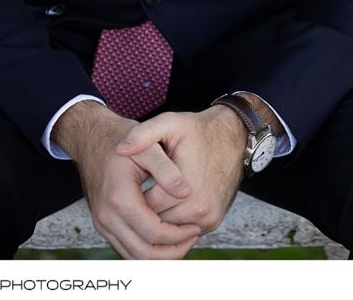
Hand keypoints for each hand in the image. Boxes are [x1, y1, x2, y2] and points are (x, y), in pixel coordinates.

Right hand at [52, 102, 200, 258]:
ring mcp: (102, 223)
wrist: (92, 137)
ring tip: (183, 239)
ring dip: (160, 255)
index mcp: (119, 197)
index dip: (178, 235)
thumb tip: (186, 193)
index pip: (154, 233)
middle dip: (172, 251)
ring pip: (134, 256)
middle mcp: (106, 216)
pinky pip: (126, 249)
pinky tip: (165, 237)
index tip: (195, 227)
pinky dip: (147, 249)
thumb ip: (167, 169)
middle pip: (143, 253)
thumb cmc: (121, 138)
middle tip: (192, 237)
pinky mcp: (103, 224)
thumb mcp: (147, 146)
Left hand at [115, 107, 246, 234]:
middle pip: (156, 222)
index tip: (127, 184)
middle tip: (131, 195)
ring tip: (144, 199)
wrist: (232, 138)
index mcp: (186, 188)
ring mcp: (208, 218)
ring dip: (157, 218)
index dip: (132, 195)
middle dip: (143, 210)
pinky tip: (163, 203)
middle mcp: (199, 209)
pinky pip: (183, 229)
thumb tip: (119, 149)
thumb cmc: (197, 130)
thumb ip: (143, 134)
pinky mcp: (212, 222)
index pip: (145, 206)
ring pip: (169, 229)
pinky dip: (172, 221)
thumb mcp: (170, 123)